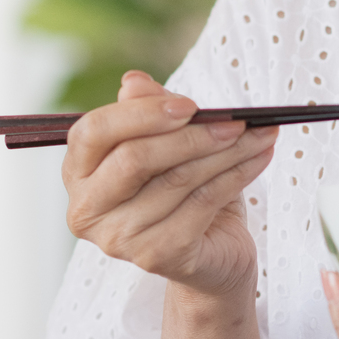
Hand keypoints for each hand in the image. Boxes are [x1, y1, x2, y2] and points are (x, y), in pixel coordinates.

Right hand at [63, 71, 277, 301]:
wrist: (213, 253)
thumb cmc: (184, 190)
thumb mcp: (168, 142)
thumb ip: (149, 111)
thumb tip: (133, 82)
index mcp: (78, 173)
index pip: (94, 132)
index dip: (141, 114)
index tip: (190, 105)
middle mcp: (87, 210)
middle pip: (135, 158)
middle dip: (192, 134)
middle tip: (237, 121)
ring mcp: (119, 239)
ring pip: (177, 179)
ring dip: (227, 152)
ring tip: (260, 134)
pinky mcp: (157, 256)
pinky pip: (202, 203)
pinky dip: (238, 175)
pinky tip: (260, 157)